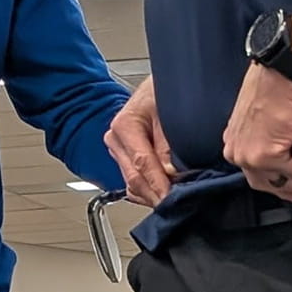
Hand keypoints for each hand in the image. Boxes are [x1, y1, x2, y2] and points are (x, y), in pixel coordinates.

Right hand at [106, 78, 175, 205]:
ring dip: (151, 196)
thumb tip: (172, 173)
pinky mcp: (124, 157)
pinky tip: (161, 196)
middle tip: (175, 208)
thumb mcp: (172, 112)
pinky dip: (147, 191)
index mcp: (124, 125)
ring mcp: (118, 150)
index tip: (171, 198)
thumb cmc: (165, 90)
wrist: (161, 83)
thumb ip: (169, 144)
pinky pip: (133, 181)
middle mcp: (116, 139)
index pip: (141, 163)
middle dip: (155, 195)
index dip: (158, 184)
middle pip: (134, 178)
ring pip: (132, 183)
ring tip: (171, 205)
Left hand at [222, 63, 291, 203]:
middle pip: (274, 183)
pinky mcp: (265, 156)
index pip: (261, 177)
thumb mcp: (273, 118)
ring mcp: (248, 156)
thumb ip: (279, 142)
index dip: (288, 189)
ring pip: (289, 178)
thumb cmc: (280, 83)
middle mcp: (236, 152)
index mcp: (235, 142)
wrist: (286, 68)